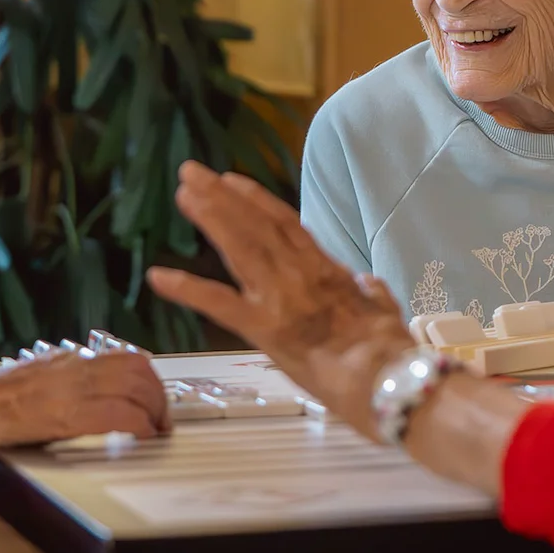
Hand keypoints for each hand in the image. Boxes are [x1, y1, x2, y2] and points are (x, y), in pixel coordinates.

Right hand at [0, 347, 171, 498]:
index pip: (123, 356)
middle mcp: (74, 366)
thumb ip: (58, 382)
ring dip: (155, 409)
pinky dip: (140, 425)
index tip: (154, 395)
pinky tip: (143, 437)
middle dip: (158, 393)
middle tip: (162, 418)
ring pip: (136, 386)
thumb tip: (81, 393)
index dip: (147, 376)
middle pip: (138, 367)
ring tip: (156, 430)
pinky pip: (120, 413)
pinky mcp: (69, 413)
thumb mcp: (29, 381)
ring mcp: (72, 388)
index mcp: (66, 360)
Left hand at [148, 162, 414, 438]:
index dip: (257, 201)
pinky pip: (219, 303)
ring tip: (184, 193)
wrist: (393, 380)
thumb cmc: (394, 354)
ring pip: (239, 245)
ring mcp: (281, 297)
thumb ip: (373, 296)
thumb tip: (368, 284)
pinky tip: (159, 276)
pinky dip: (188, 288)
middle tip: (191, 172)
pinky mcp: (264, 328)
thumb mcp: (386, 315)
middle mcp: (301, 273)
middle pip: (256, 224)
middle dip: (221, 196)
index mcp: (328, 272)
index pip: (288, 224)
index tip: (233, 182)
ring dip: (210, 216)